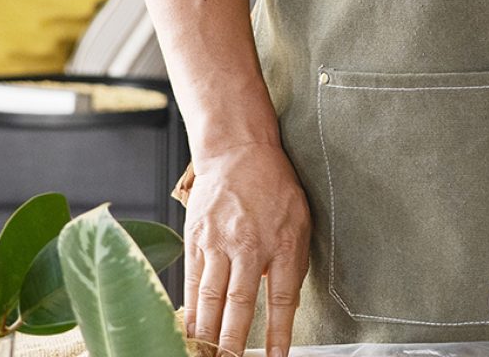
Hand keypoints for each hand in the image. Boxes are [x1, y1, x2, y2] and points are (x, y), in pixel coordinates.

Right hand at [180, 140, 311, 356]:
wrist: (239, 153)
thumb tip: (283, 304)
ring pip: (211, 298)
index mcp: (284, 243)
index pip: (281, 299)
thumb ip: (292, 263)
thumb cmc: (275, 189)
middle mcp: (250, 245)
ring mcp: (219, 242)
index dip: (278, 334)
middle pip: (239, 304)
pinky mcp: (196, 239)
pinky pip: (193, 282)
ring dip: (206, 333)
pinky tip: (188, 330)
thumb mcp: (300, 222)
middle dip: (232, 342)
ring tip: (205, 356)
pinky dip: (190, 310)